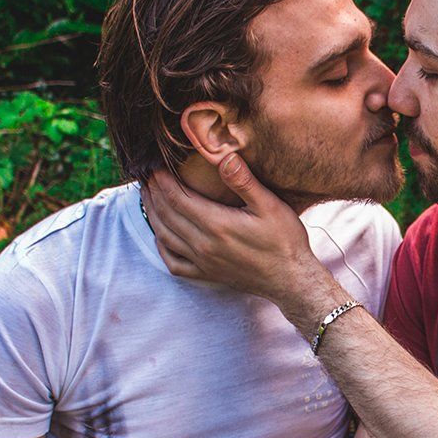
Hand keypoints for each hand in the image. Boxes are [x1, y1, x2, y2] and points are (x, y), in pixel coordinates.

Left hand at [143, 154, 337, 312]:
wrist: (292, 280)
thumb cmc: (284, 241)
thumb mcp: (270, 206)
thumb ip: (244, 181)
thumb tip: (224, 156)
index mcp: (216, 225)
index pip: (178, 199)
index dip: (163, 181)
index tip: (154, 167)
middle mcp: (204, 245)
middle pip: (167, 215)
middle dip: (154, 194)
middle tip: (145, 177)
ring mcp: (203, 262)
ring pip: (165, 237)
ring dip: (152, 216)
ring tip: (147, 198)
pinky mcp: (207, 275)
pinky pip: (174, 263)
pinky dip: (162, 247)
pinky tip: (160, 235)